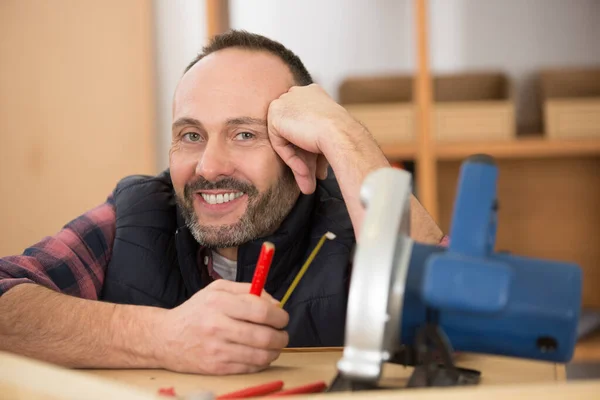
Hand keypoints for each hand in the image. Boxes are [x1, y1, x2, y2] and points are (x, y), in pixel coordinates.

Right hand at [158, 280, 288, 374]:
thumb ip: (248, 290)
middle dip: (281, 336)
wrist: (165, 338)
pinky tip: (260, 354)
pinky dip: (261, 362)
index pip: (261, 311)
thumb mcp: (218, 290)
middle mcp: (217, 326)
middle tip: (283, 334)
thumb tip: (276, 303)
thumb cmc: (197, 311)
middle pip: (264, 336)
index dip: (279, 316)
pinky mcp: (216, 367)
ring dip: (275, 351)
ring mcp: (217, 349)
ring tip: (274, 345)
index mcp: (219, 302)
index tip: (283, 317)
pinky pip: (250, 367)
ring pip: (260, 355)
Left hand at [267, 83, 358, 193]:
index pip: (303, 123)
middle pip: (294, 132)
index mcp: (313, 94)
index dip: (308, 146)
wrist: (340, 134)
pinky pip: (279, 142)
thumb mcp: (328, 136)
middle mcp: (298, 93)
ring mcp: (286, 101)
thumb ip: (314, 143)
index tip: (317, 166)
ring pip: (287, 139)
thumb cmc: (342, 136)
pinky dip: (290, 158)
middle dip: (303, 158)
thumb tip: (311, 167)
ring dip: (298, 163)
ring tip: (309, 184)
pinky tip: (303, 171)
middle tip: (312, 177)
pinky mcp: (276, 113)